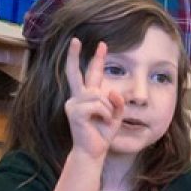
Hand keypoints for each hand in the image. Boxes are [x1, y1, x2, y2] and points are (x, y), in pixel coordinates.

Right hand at [63, 38, 125, 160]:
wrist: (93, 151)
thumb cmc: (103, 133)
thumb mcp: (116, 115)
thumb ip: (117, 101)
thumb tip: (112, 91)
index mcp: (88, 96)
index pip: (92, 74)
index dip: (97, 59)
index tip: (102, 44)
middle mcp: (78, 97)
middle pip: (75, 72)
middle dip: (73, 55)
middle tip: (75, 40)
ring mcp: (74, 104)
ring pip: (99, 95)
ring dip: (108, 109)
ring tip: (105, 120)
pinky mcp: (75, 112)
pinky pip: (98, 105)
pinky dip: (105, 114)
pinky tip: (100, 123)